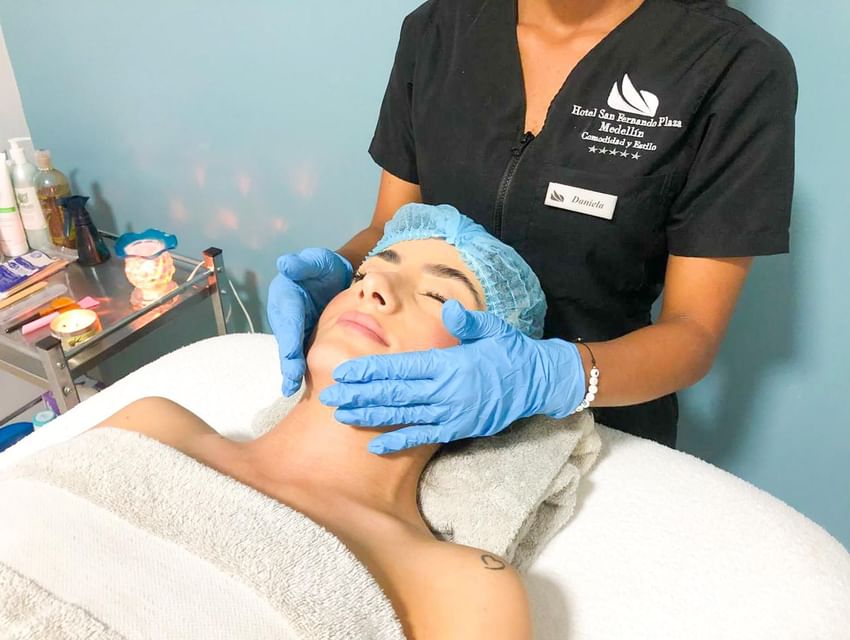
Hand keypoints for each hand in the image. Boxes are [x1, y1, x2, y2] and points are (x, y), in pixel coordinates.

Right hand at [267, 248, 352, 395]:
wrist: (334, 278)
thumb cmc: (324, 268)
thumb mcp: (316, 261)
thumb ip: (302, 264)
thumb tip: (285, 264)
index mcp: (286, 295)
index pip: (288, 317)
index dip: (289, 336)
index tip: (292, 354)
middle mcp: (285, 314)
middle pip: (286, 339)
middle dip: (288, 361)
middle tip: (291, 382)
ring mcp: (293, 327)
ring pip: (292, 350)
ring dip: (291, 370)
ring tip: (292, 388)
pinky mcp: (302, 337)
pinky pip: (300, 353)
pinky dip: (300, 369)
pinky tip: (300, 386)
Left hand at [319, 300, 586, 453]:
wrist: (539, 382)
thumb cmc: (511, 351)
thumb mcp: (493, 329)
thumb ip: (467, 322)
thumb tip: (449, 309)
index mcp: (449, 363)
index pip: (400, 367)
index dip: (369, 370)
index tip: (344, 371)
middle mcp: (446, 390)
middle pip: (393, 393)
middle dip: (359, 394)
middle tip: (329, 396)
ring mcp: (450, 413)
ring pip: (402, 416)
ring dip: (370, 416)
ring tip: (342, 416)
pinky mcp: (457, 429)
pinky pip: (422, 437)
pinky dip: (398, 442)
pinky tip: (375, 446)